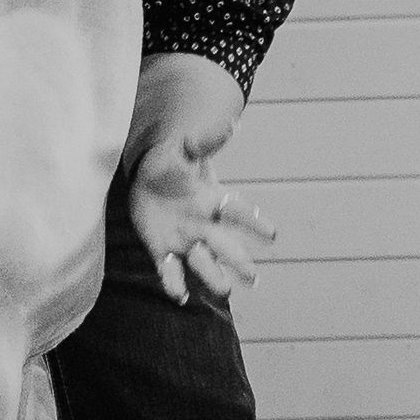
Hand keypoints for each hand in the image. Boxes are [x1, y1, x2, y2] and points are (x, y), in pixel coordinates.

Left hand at [127, 118, 275, 305]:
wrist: (147, 183)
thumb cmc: (173, 168)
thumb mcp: (184, 152)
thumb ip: (204, 141)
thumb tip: (231, 123)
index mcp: (213, 201)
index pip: (238, 211)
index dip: (254, 222)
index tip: (272, 234)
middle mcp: (203, 226)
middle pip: (225, 243)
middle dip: (238, 259)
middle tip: (253, 276)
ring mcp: (184, 241)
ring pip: (202, 262)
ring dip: (213, 275)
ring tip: (224, 289)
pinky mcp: (162, 251)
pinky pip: (169, 270)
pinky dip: (174, 283)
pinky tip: (180, 296)